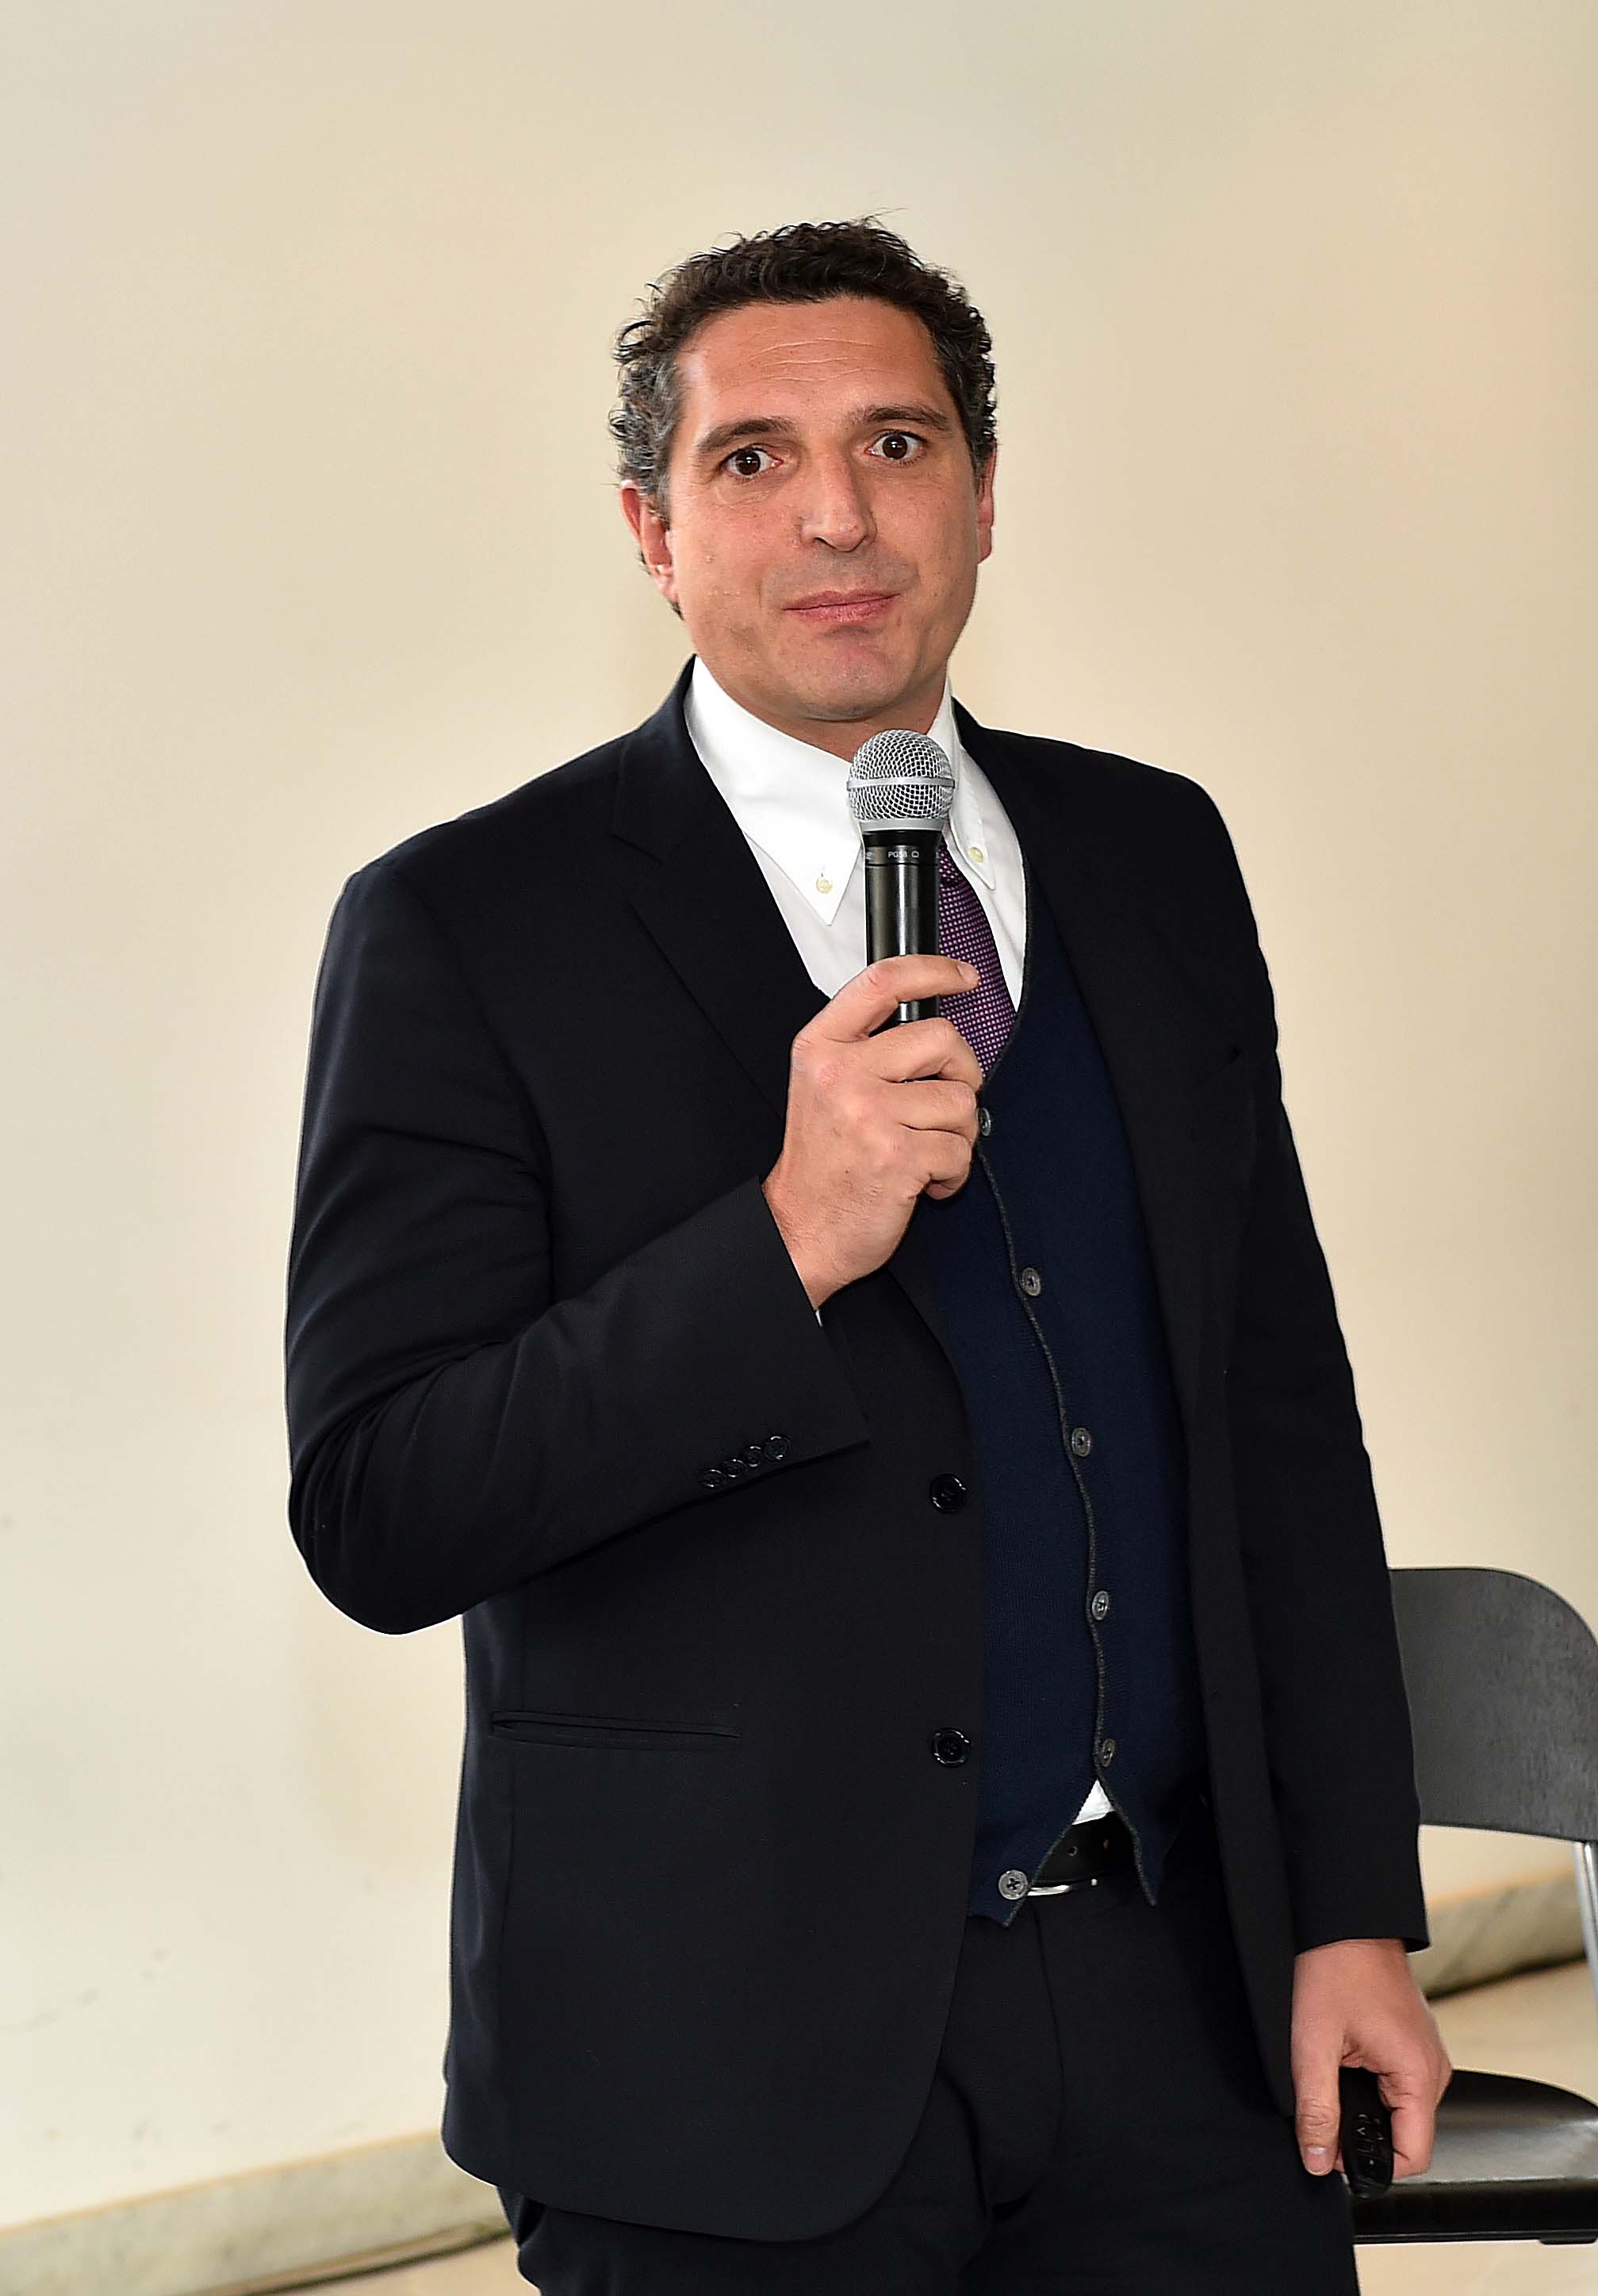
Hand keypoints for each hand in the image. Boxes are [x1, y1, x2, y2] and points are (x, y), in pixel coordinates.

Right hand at [762, 953, 984, 1307]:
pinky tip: (926, 1179)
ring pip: (961, 1099)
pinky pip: (961, 1150)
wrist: (801, 1229)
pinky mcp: (898, 1157)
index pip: (882, 983)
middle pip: (941, 1038)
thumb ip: (866, 1048)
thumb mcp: (823, 1086)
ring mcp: (869, 1115)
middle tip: (944, 1101)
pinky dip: (954, 1172)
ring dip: (958, 1132)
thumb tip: (935, 1028)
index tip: (962, 977)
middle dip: (961, 1072)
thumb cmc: (821, 1162)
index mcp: (822, 1048)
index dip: (933, 970)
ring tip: (926, 1149)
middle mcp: (842, 1074)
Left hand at [1290, 1936, 1452, 2178]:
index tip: (1332, 2146)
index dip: (1369, 2163)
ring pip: (1398, 2112)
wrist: (1348, 1923)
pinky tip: (1346, 2058)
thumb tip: (1318, 2161)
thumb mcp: (1314, 2043)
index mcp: (1419, 2073)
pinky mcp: (1415, 2046)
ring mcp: (1427, 2056)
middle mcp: (1434, 2069)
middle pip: (1404, 2136)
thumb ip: (1317, 2108)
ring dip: (1364, 2106)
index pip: (1413, 2157)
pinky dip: (1370, 2085)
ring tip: (1334, 2069)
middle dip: (1362, 2132)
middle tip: (1324, 2098)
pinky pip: (1397, 2086)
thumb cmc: (1336, 1969)